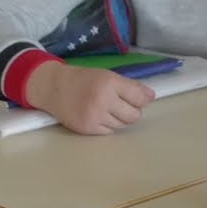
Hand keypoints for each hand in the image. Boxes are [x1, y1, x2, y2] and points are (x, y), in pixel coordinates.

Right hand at [25, 62, 155, 134]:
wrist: (54, 88)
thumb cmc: (84, 80)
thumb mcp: (108, 75)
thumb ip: (132, 86)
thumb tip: (152, 97)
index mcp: (110, 83)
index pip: (139, 98)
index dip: (142, 100)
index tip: (139, 98)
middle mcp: (103, 101)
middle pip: (133, 116)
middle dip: (133, 111)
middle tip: (124, 105)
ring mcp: (94, 117)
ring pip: (122, 125)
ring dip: (121, 119)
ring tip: (111, 109)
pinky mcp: (87, 129)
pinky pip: (109, 132)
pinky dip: (109, 125)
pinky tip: (101, 116)